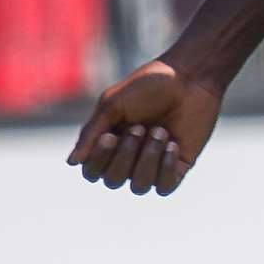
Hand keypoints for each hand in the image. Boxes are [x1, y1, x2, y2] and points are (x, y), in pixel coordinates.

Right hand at [66, 59, 221, 195]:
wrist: (191, 77)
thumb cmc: (150, 85)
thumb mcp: (113, 104)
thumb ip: (91, 133)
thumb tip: (71, 163)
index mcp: (109, 141)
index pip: (92, 170)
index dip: (99, 159)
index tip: (111, 135)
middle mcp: (129, 157)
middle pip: (113, 180)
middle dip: (126, 155)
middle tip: (141, 127)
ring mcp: (153, 163)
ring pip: (138, 186)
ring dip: (148, 159)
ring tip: (161, 132)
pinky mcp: (177, 167)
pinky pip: (164, 187)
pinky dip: (165, 168)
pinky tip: (173, 145)